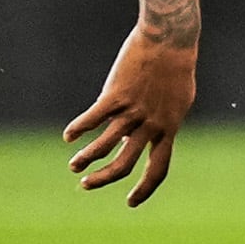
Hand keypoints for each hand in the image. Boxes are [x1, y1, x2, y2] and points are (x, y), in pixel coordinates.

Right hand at [65, 28, 196, 204]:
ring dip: (86, 158)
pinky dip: (78, 128)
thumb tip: (136, 137)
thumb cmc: (175, 68)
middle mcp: (152, 124)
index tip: (130, 202)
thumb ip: (159, 121)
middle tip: (86, 185)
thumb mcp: (176, 101)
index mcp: (169, 128)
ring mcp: (133, 111)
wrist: (170, 40)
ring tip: (73, 165)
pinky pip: (92, 119)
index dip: (145, 188)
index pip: (159, 168)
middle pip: (126, 164)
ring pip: (105, 145)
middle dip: (105, 179)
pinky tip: (68, 136)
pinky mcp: (116, 95)